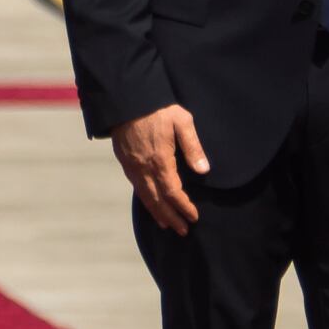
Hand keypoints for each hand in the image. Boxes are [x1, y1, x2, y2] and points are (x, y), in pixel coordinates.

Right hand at [112, 106, 211, 234]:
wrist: (127, 99)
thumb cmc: (158, 108)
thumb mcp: (182, 121)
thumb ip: (193, 147)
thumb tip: (203, 169)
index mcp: (160, 160)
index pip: (174, 193)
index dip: (184, 207)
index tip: (194, 216)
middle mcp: (144, 168)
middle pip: (158, 201)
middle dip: (171, 217)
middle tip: (183, 230)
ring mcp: (133, 167)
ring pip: (145, 197)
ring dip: (157, 213)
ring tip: (167, 224)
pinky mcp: (125, 162)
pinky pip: (136, 188)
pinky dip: (145, 201)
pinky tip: (151, 204)